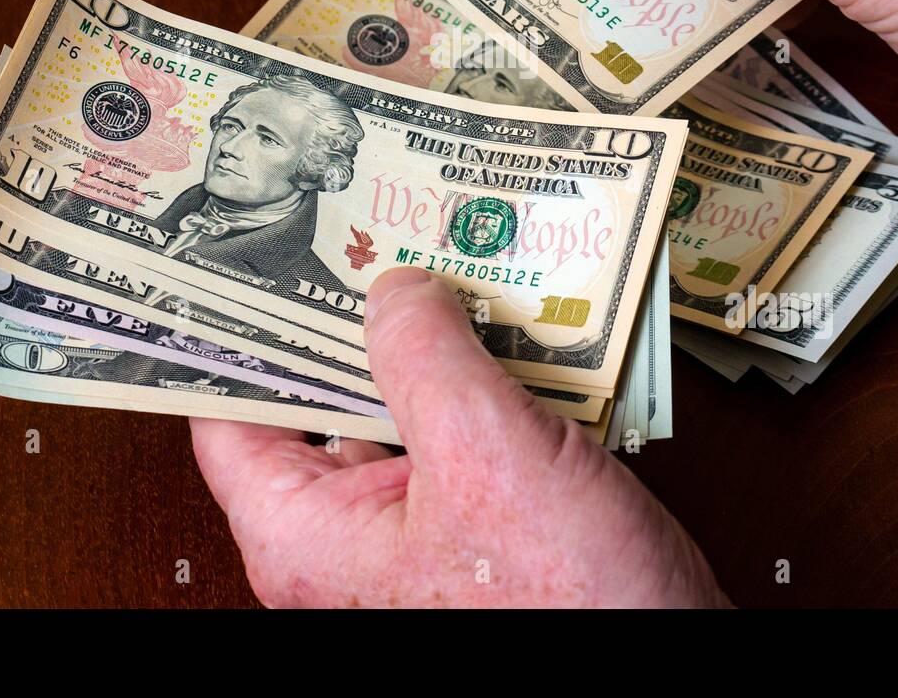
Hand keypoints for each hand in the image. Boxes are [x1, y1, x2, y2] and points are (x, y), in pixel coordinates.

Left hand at [191, 266, 727, 607]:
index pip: (229, 416)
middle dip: (349, 321)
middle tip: (369, 240)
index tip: (250, 265)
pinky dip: (476, 376)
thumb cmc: (572, 609)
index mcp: (310, 535)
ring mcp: (414, 525)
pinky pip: (454, 428)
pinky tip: (505, 328)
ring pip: (395, 407)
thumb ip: (427, 356)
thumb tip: (394, 291)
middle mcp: (349, 534)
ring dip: (426, 344)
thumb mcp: (488, 456)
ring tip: (445, 267)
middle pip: (318, 399)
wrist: (667, 656)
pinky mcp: (473, 517)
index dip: (238, 336)